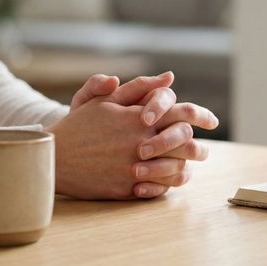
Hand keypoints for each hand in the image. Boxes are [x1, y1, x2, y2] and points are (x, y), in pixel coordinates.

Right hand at [47, 73, 218, 198]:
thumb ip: (139, 88)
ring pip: (177, 169)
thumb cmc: (80, 125)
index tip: (213, 121)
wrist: (53, 157)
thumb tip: (169, 77)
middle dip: (199, 147)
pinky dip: (169, 185)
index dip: (202, 115)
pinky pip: (160, 188)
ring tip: (189, 167)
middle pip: (186, 143)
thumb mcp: (104, 100)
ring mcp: (135, 167)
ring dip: (187, 167)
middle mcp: (141, 142)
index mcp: (139, 118)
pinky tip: (170, 181)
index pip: (182, 113)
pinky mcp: (128, 188)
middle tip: (203, 151)